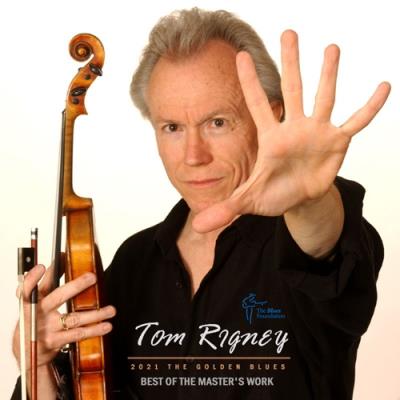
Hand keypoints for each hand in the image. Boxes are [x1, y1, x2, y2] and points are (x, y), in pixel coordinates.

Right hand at [12, 264, 115, 369]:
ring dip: (95, 313)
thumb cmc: (34, 318)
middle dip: (76, 286)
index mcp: (31, 300)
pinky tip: (106, 326)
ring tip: (111, 309)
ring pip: (74, 318)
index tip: (42, 267)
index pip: (29, 287)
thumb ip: (48, 280)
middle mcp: (37, 313)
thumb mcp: (35, 300)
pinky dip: (94, 330)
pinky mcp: (54, 341)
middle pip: (57, 297)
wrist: (25, 350)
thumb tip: (62, 256)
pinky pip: (77, 334)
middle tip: (92, 277)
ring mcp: (46, 328)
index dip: (33, 277)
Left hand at [193, 30, 390, 232]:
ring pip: (323, 98)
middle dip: (290, 63)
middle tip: (288, 33)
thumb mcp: (248, 201)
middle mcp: (294, 128)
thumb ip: (225, 210)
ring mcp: (317, 132)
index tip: (239, 56)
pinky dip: (369, 108)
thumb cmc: (273, 194)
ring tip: (331, 48)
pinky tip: (383, 87)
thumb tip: (199, 226)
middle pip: (291, 90)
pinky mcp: (337, 142)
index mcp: (270, 138)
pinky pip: (356, 122)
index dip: (249, 82)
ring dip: (327, 75)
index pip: (257, 105)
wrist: (299, 199)